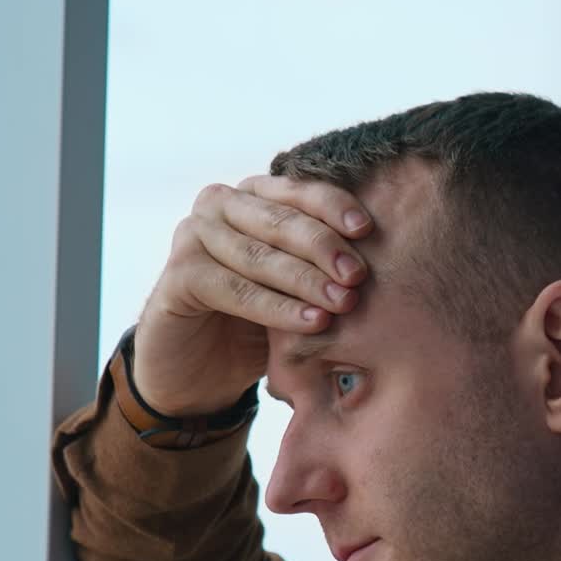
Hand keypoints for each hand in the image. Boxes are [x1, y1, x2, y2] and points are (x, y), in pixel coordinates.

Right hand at [130, 175, 372, 415]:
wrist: (200, 369)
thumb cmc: (259, 319)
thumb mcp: (296, 285)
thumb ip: (323, 261)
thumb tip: (384, 252)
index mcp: (252, 196)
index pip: (299, 191)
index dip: (333, 207)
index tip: (367, 229)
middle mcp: (218, 206)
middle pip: (280, 221)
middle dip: (324, 248)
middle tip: (358, 276)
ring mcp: (191, 237)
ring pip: (259, 255)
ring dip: (305, 280)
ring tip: (343, 302)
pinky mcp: (176, 276)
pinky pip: (235, 289)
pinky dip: (276, 308)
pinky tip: (311, 323)